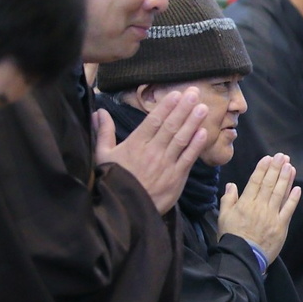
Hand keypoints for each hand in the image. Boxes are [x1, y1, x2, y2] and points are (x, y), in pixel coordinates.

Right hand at [95, 88, 208, 214]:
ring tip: (203, 107)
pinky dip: (196, 145)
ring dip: (193, 122)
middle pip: (171, 126)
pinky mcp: (177, 177)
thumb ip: (103, 132)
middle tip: (195, 93)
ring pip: (182, 139)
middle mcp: (152, 151)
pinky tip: (203, 132)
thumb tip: (99, 112)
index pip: (154, 121)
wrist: (124, 209)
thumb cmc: (113, 180)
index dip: (166, 106)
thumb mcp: (102, 155)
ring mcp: (166, 164)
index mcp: (135, 144)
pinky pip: (188, 158)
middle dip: (184, 108)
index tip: (177, 93)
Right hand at [218, 154, 301, 263]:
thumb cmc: (232, 237)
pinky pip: (288, 209)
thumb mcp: (223, 217)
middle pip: (269, 184)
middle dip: (276, 168)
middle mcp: (259, 207)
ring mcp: (272, 216)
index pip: (255, 182)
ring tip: (290, 166)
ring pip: (280, 193)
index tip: (268, 158)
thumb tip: (231, 185)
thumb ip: (228, 200)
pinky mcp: (281, 225)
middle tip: (282, 156)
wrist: (242, 257)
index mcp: (245, 204)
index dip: (262, 169)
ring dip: (285, 179)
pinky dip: (293, 198)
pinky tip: (297, 188)